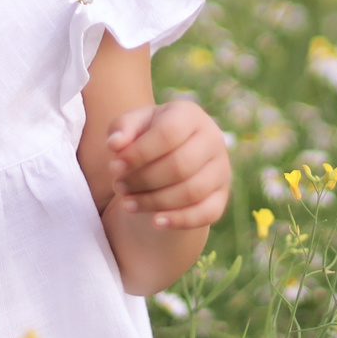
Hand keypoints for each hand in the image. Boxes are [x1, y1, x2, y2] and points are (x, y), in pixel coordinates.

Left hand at [104, 99, 231, 231]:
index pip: (168, 134)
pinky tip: (155, 222)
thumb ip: (121, 129)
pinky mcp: (221, 195)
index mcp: (190, 115)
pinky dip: (180, 220)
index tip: (114, 166)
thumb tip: (115, 144)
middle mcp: (212, 138)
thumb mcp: (132, 126)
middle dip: (143, 180)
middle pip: (180, 166)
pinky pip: (207, 213)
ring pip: (192, 192)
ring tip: (127, 204)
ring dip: (154, 202)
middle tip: (118, 186)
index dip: (139, 153)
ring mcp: (221, 168)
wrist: (172, 154)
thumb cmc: (148, 136)